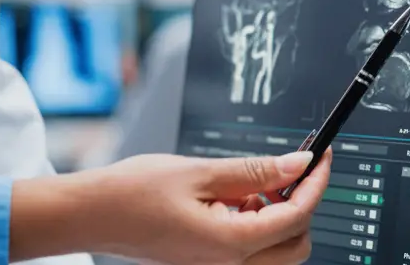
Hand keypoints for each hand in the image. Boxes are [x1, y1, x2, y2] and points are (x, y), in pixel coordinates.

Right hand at [9, 149, 331, 264]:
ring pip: (277, 251)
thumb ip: (256, 172)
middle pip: (296, 244)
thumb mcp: (200, 172)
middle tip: (291, 168)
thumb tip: (299, 164)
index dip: (316, 182)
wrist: (86, 215)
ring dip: (279, 216)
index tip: (323, 154)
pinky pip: (252, 250)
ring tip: (255, 183)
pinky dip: (257, 224)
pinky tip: (238, 197)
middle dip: (303, 205)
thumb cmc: (130, 193)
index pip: (297, 216)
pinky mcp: (207, 262)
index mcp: (229, 245)